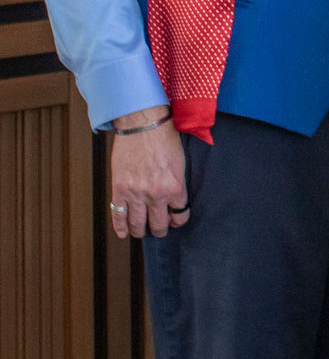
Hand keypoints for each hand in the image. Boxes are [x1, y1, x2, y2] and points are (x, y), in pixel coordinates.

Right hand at [107, 107, 188, 237]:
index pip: (180, 215)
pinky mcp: (119, 189)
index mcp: (175, 187)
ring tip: (141, 231)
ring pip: (138, 224)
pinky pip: (118, 215)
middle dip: (159, 230)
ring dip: (140, 231)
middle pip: (158, 224)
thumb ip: (177, 183)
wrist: (143, 125)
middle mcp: (156, 194)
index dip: (178, 220)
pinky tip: (123, 233)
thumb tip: (174, 199)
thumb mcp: (180, 163)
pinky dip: (120, 227)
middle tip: (158, 229)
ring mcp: (136, 193)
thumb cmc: (164, 139)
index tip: (175, 220)